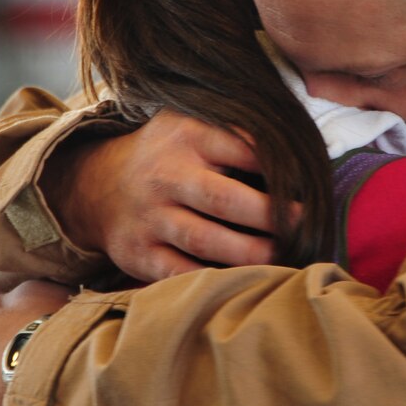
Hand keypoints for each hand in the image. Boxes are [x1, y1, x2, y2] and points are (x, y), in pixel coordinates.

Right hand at [44, 109, 292, 281]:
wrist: (97, 184)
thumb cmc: (168, 154)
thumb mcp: (193, 124)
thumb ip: (238, 132)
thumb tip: (304, 152)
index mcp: (187, 136)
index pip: (242, 147)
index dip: (278, 167)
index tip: (309, 183)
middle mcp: (166, 175)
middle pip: (225, 200)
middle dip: (272, 216)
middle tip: (305, 224)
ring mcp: (150, 217)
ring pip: (206, 242)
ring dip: (252, 254)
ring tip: (284, 256)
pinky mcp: (139, 254)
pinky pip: (181, 275)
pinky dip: (215, 281)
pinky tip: (245, 281)